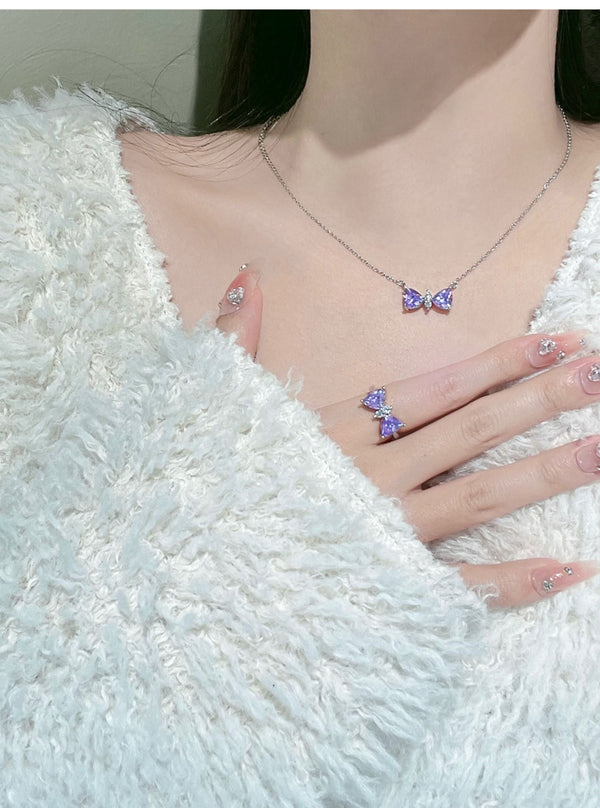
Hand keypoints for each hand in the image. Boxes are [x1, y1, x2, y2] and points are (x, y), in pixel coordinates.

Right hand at [216, 265, 599, 607]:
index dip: (495, 363)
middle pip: (470, 432)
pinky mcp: (390, 587)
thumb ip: (241, 339)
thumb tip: (248, 273)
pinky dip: (513, 581)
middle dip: (538, 401)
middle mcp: (373, 477)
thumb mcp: (224, 409)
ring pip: (478, 497)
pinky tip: (568, 569)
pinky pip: (459, 586)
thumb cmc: (213, 487)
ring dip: (544, 474)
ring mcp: (386, 534)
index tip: (551, 342)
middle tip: (598, 374)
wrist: (191, 574)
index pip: (433, 388)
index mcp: (340, 431)